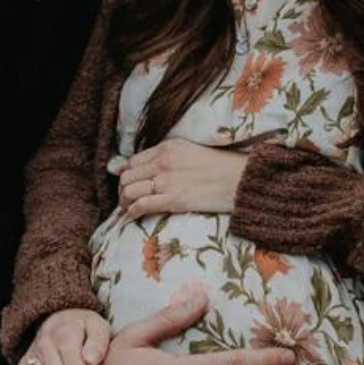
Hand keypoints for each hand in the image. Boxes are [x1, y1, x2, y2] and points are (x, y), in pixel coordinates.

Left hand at [110, 136, 256, 218]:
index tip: (131, 184)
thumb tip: (150, 168)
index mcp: (168, 147)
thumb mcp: (192, 151)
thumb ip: (169, 157)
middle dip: (123, 189)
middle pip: (127, 176)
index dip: (128, 174)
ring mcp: (167, 181)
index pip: (134, 160)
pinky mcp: (173, 200)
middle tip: (127, 199)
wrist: (240, 180)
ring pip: (129, 191)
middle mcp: (163, 162)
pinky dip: (132, 213)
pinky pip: (141, 205)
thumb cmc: (222, 166)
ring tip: (128, 209)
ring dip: (125, 202)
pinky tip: (132, 217)